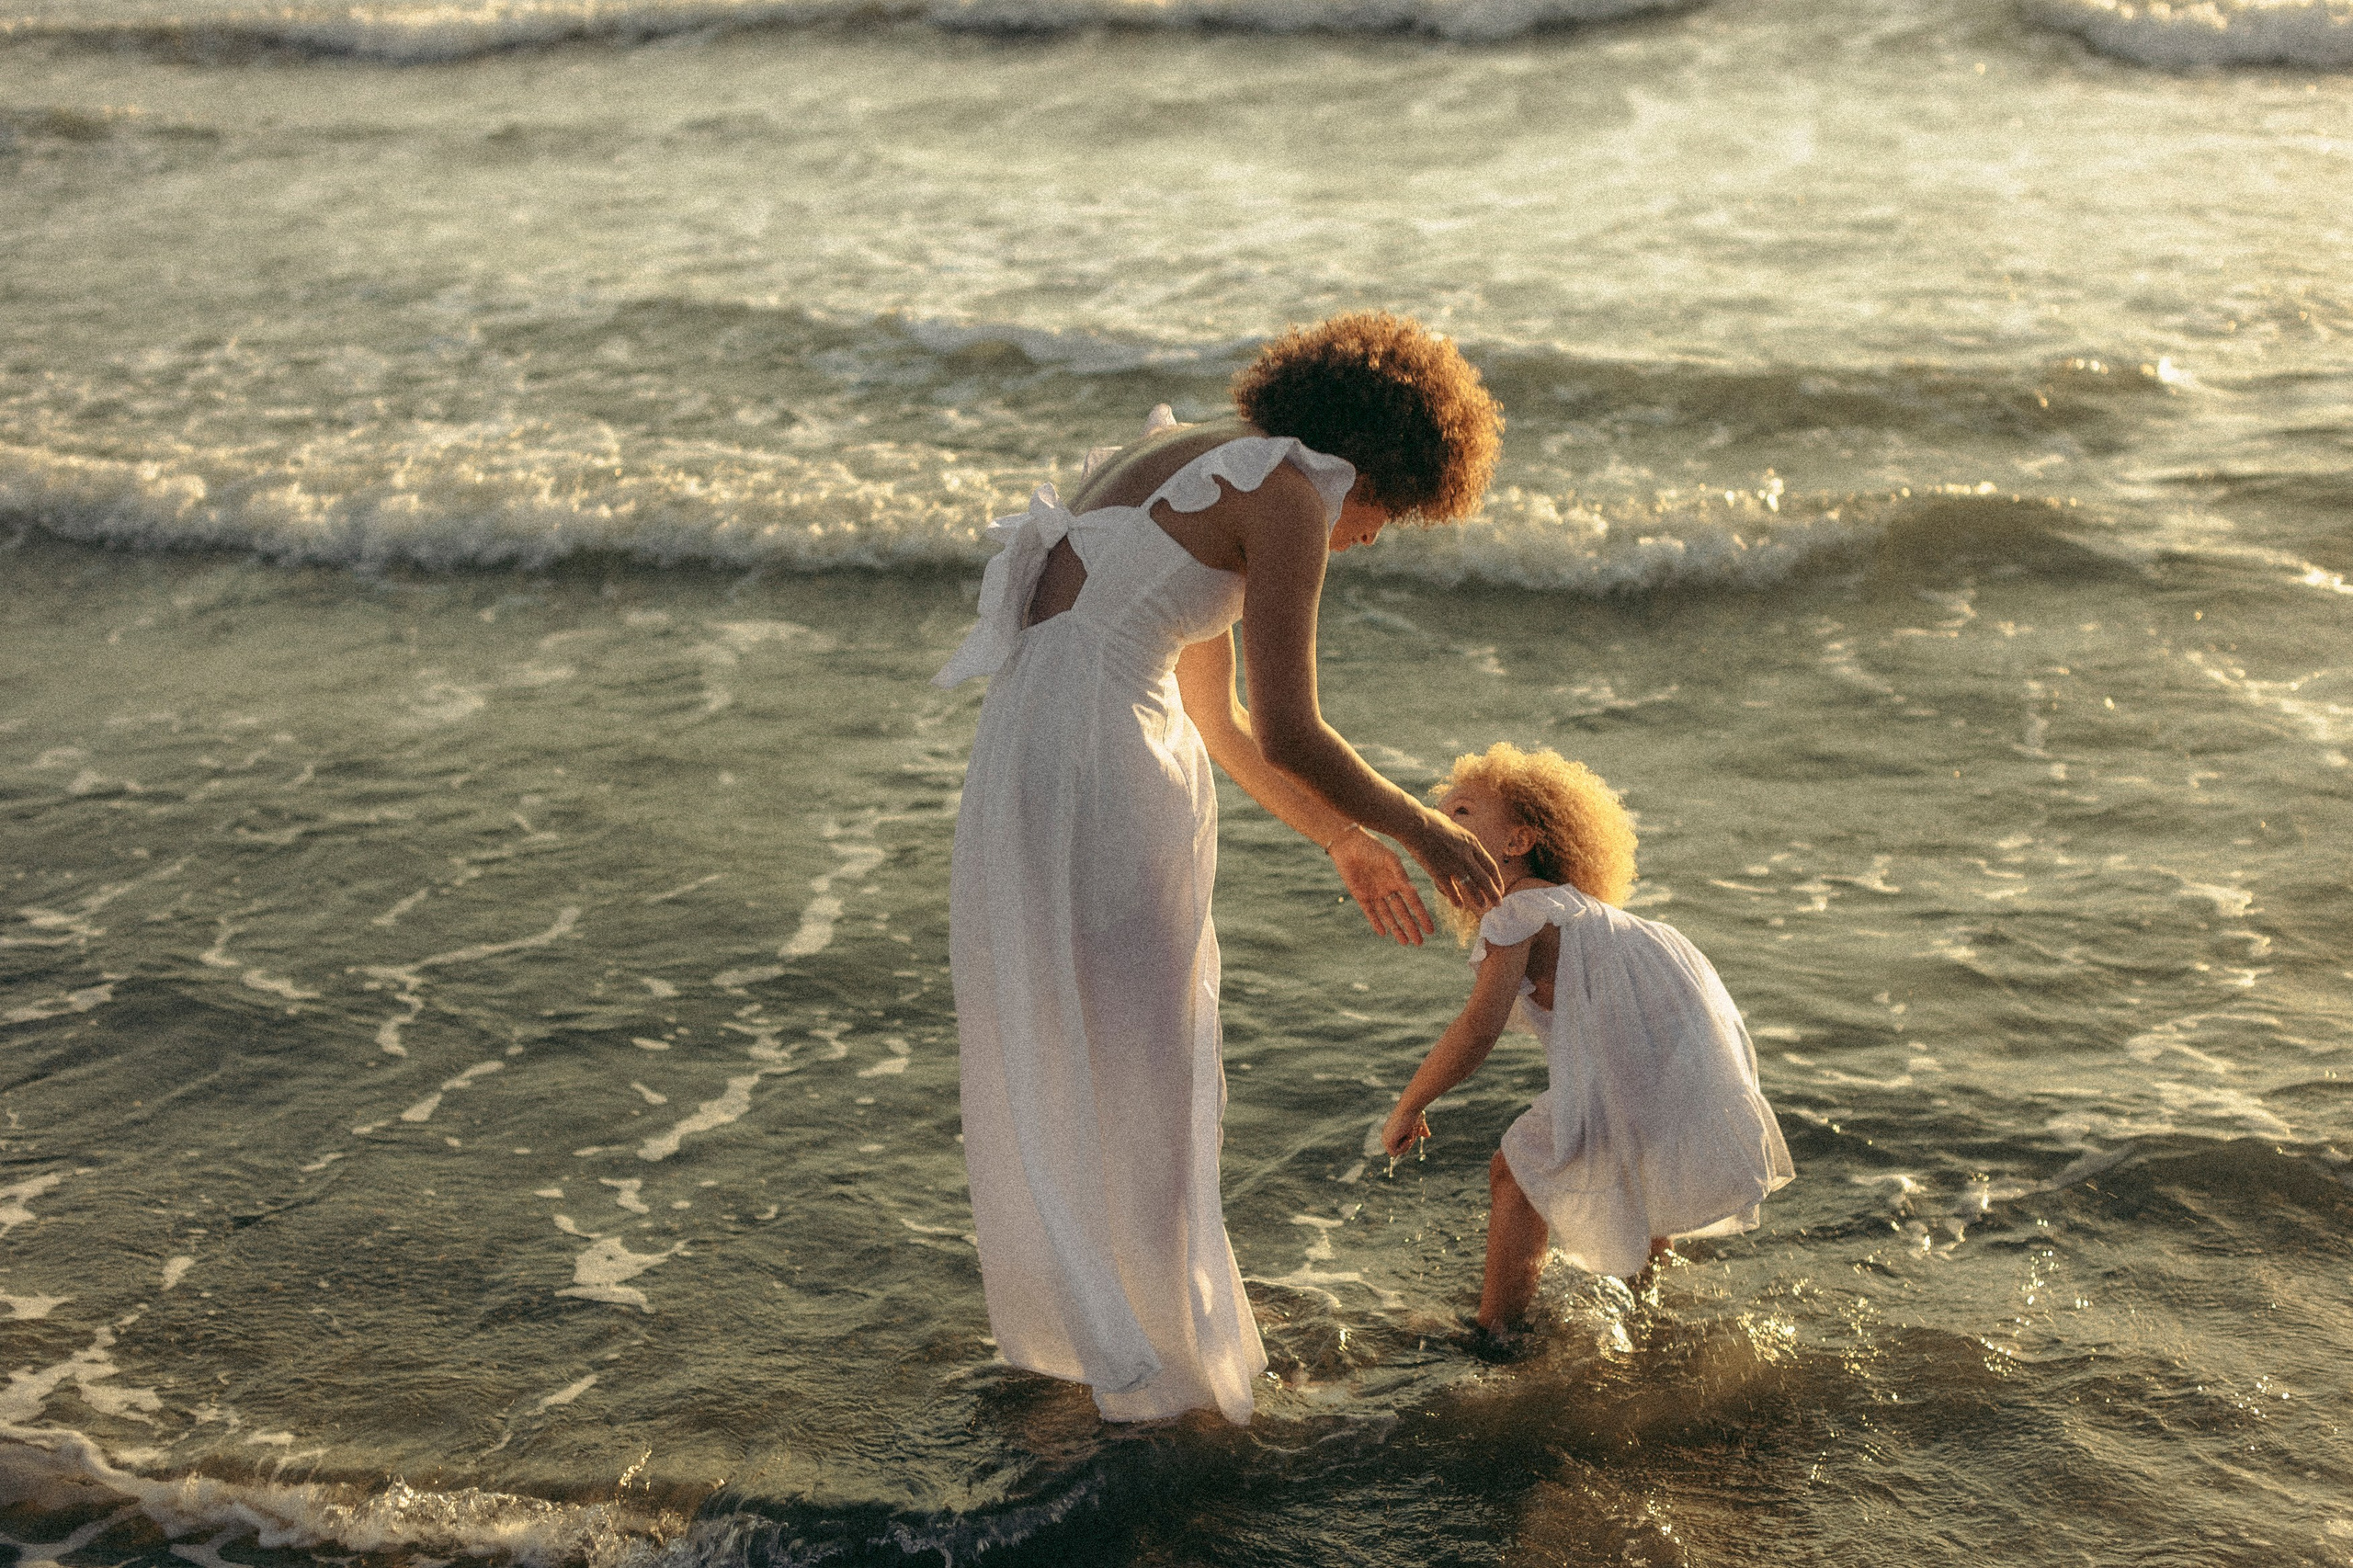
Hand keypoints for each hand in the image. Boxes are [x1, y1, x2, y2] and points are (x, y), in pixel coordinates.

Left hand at [1326, 824, 1435, 945]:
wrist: (1348, 844)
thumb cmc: (1372, 848)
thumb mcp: (1390, 859)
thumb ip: (1400, 874)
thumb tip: (1413, 891)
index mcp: (1399, 879)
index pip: (1414, 902)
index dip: (1422, 916)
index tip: (1430, 930)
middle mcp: (1389, 888)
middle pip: (1403, 912)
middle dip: (1412, 927)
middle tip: (1420, 943)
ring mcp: (1375, 893)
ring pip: (1388, 916)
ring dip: (1396, 929)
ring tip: (1405, 943)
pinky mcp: (1361, 896)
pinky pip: (1370, 912)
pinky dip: (1376, 923)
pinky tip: (1384, 933)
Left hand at [1382, 1104, 1430, 1158]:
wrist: (1410, 1108)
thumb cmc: (1414, 1113)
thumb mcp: (1418, 1123)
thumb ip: (1420, 1130)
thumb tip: (1427, 1135)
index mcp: (1392, 1132)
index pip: (1402, 1144)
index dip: (1410, 1139)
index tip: (1414, 1128)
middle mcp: (1387, 1135)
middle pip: (1402, 1149)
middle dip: (1411, 1140)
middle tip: (1412, 1128)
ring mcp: (1385, 1139)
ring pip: (1400, 1151)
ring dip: (1409, 1143)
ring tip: (1408, 1130)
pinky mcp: (1386, 1142)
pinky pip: (1395, 1153)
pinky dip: (1404, 1146)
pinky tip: (1405, 1135)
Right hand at [1403, 806, 1504, 914]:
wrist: (1414, 823)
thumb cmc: (1430, 820)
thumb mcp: (1454, 825)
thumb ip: (1460, 835)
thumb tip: (1460, 835)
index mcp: (1472, 843)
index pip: (1490, 865)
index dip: (1497, 879)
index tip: (1500, 888)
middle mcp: (1466, 855)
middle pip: (1485, 879)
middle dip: (1494, 893)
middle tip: (1499, 903)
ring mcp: (1453, 864)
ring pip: (1471, 886)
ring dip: (1479, 899)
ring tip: (1483, 907)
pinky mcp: (1439, 871)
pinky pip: (1451, 889)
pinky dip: (1456, 899)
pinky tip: (1459, 906)